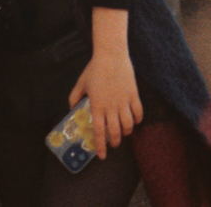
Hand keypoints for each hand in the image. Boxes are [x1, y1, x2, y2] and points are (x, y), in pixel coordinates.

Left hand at [69, 8, 141, 154]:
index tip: (102, 155)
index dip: (100, 146)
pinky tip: (134, 121)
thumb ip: (74, 97)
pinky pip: (138, 112)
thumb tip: (71, 109)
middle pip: (115, 132)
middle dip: (115, 142)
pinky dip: (137, 120)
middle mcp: (111, 107)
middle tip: (114, 144)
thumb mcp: (81, 83)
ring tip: (123, 133)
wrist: (111, 55)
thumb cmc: (95, 68)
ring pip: (128, 125)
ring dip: (126, 133)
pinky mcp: (133, 95)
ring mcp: (124, 101)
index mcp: (97, 106)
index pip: (99, 132)